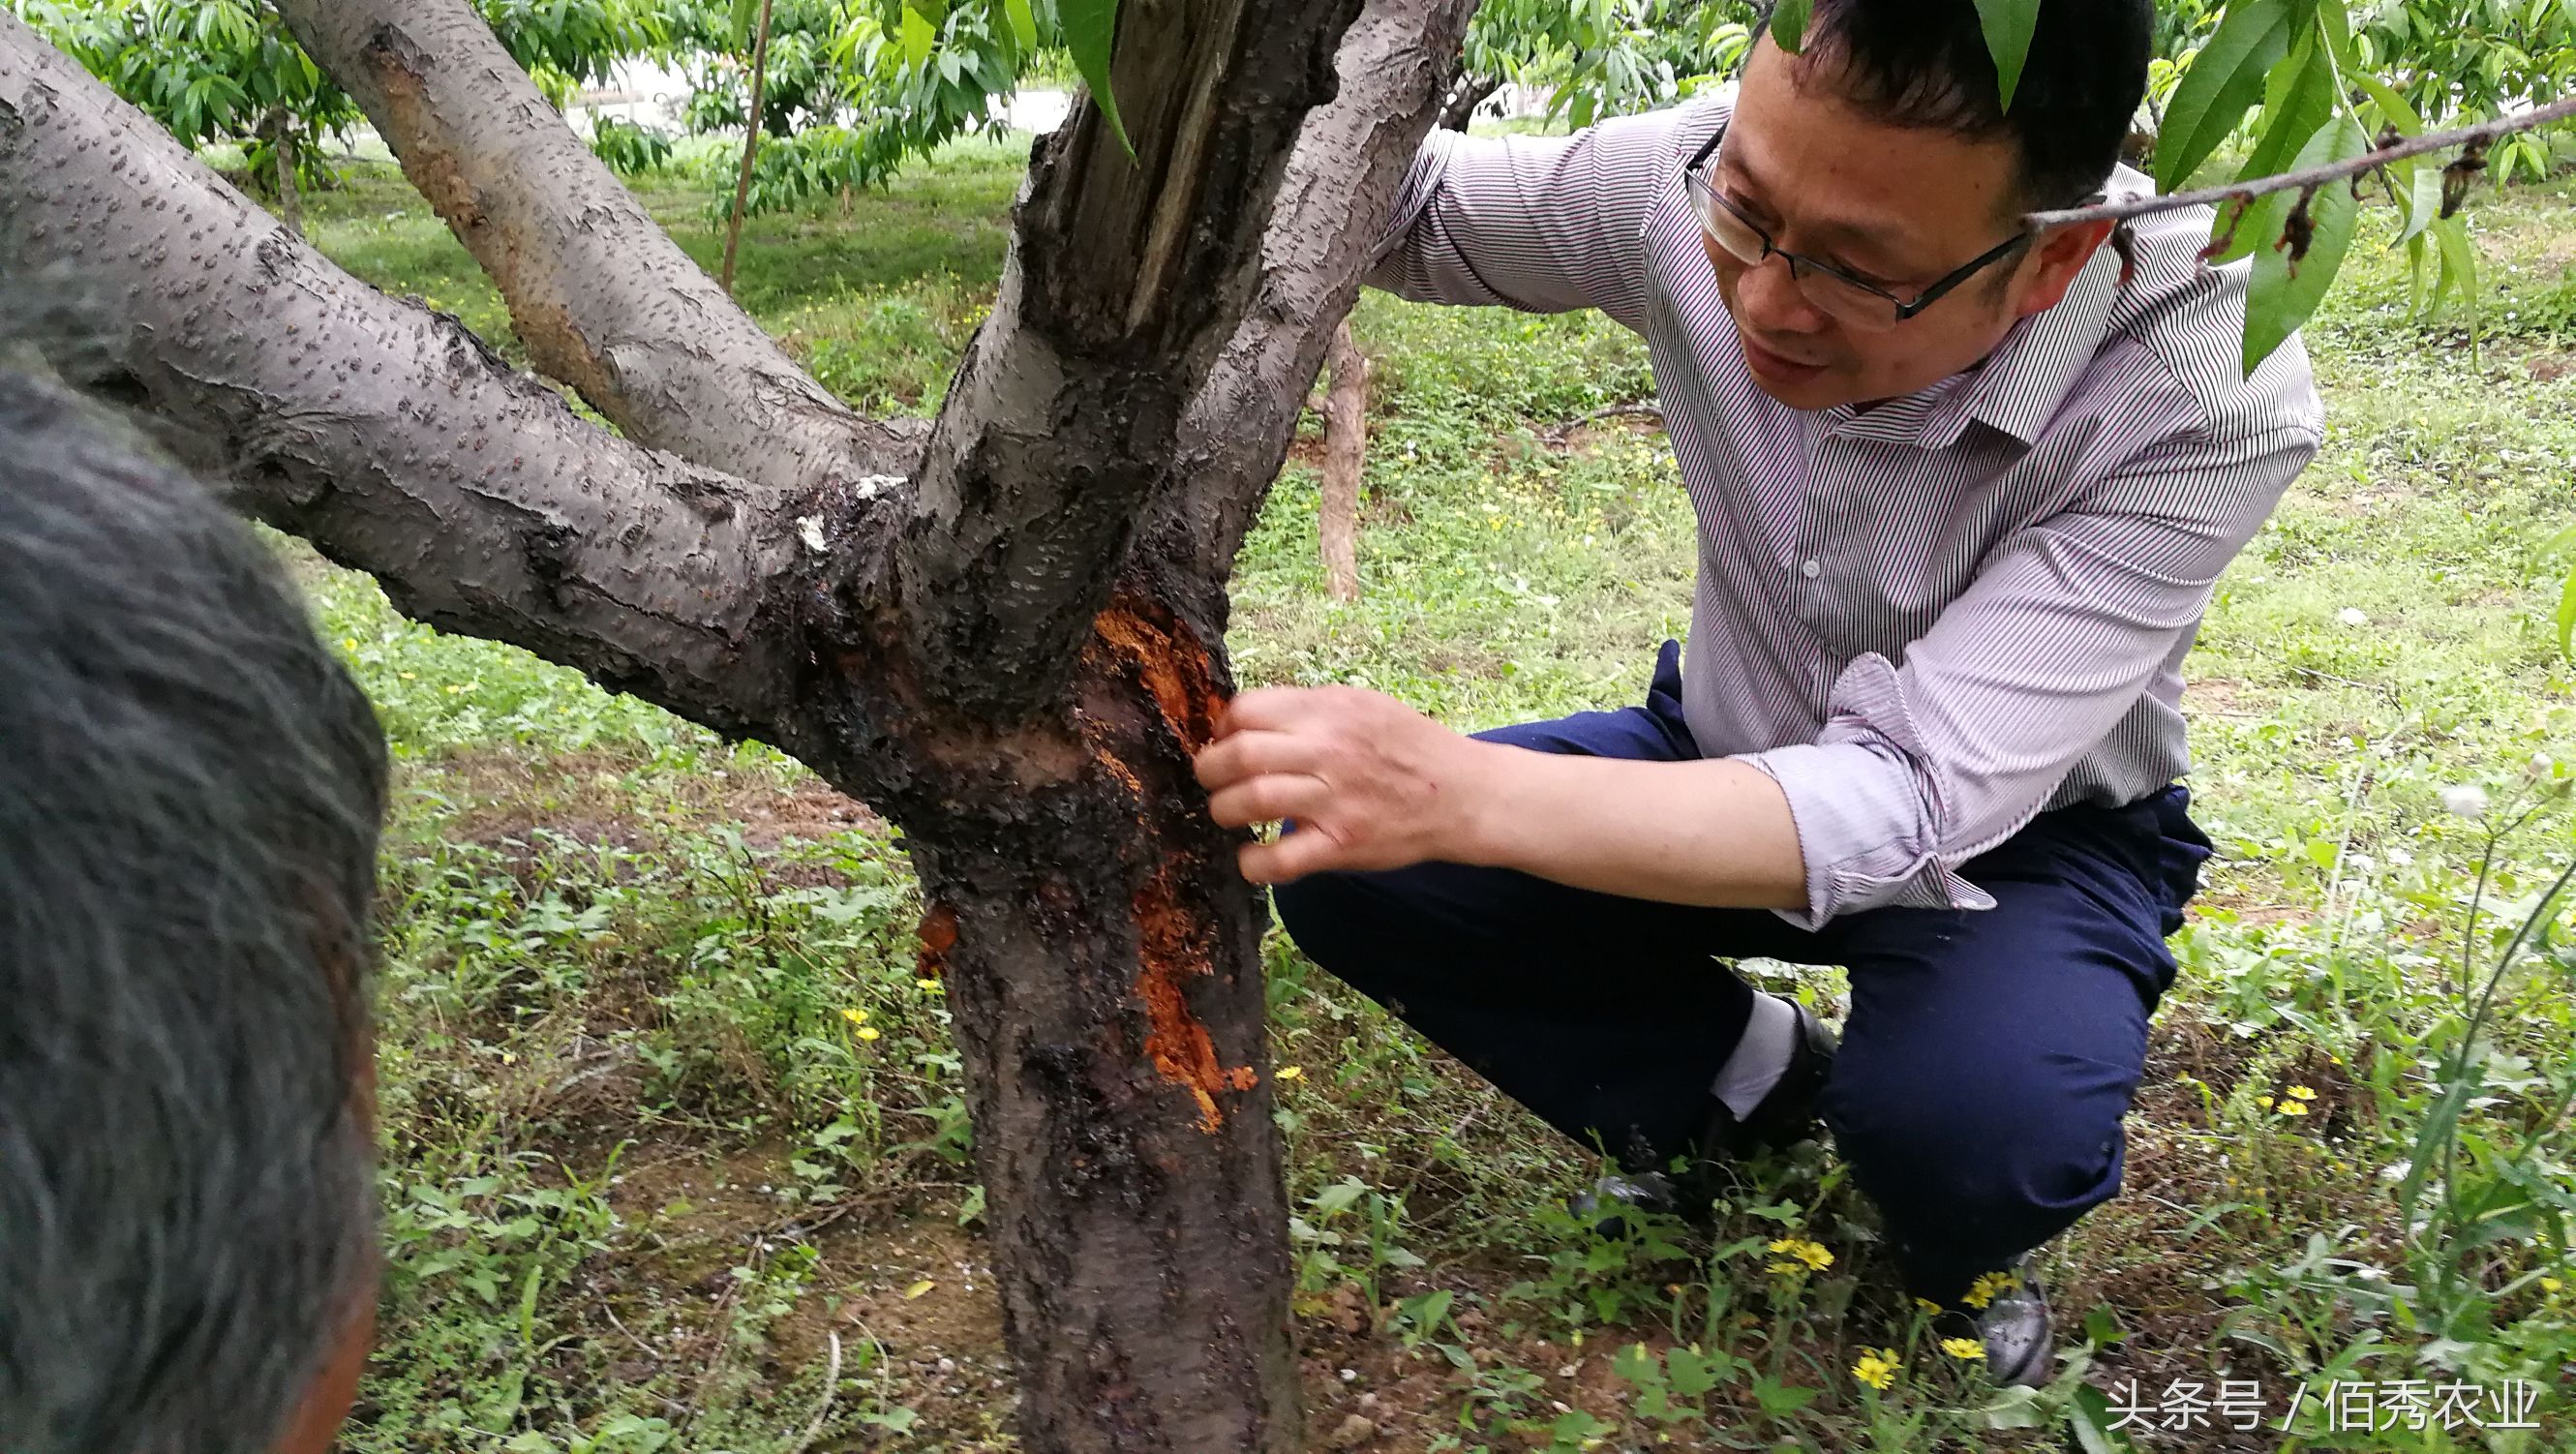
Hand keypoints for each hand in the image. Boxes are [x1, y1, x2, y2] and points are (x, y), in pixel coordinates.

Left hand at [1193, 685, 1493, 884]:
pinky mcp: (1342, 845)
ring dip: (1223, 811)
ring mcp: (1334, 799)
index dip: (1223, 730)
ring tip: (1231, 816)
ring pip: (1248, 801)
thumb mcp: (1363, 705)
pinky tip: (1254, 857)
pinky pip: (1280, 859)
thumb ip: (1308, 709)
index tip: (1225, 744)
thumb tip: (1245, 719)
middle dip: (1210, 771)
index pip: (1245, 710)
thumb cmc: (1408, 747)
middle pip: (1238, 754)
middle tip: (1215, 782)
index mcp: (1328, 710)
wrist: (1463, 794)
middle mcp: (1327, 750)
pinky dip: (1253, 862)